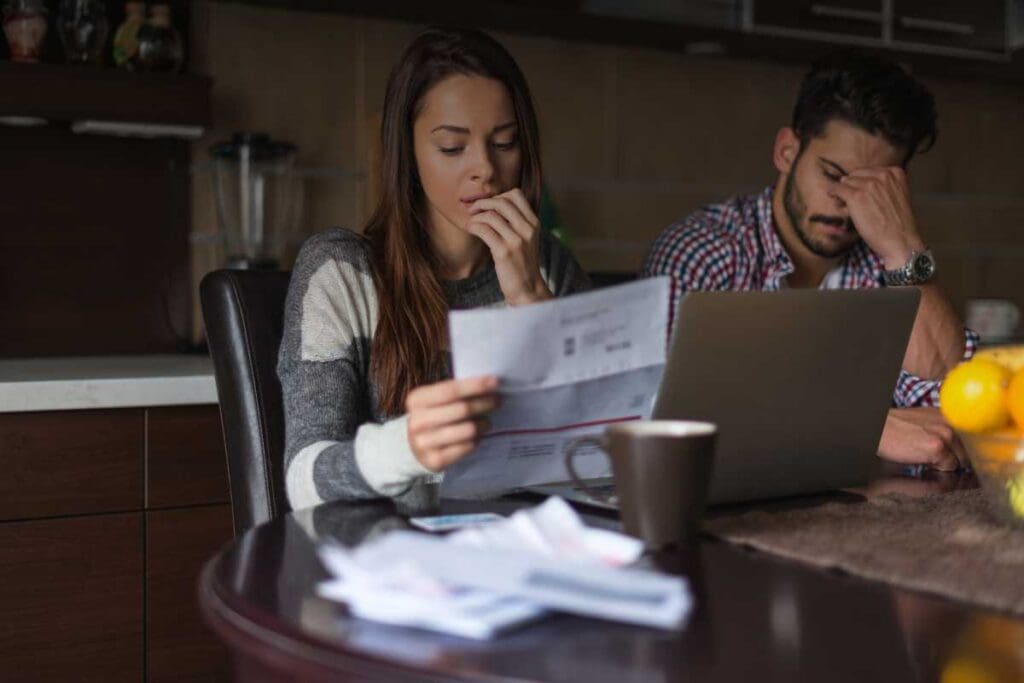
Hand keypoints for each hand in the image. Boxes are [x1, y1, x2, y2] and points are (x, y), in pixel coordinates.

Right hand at [406, 375, 499, 471]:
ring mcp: (424, 443)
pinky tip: (476, 437)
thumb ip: (455, 392)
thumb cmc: (433, 416)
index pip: (450, 390)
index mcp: (416, 400)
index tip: (495, 382)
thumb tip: (489, 384)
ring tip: (487, 422)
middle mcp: (417, 421)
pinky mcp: (435, 460)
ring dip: (483, 424)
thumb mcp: (435, 400)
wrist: (413, 447)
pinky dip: (475, 441)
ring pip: (467, 430)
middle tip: (497, 401)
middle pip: (462, 409)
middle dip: (484, 403)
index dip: (475, 386)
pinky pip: (466, 447)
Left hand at [466, 188, 552, 305]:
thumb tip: (494, 205)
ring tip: (471, 223)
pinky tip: (470, 230)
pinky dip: (473, 226)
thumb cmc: (522, 263)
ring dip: (476, 216)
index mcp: (534, 223)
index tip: (488, 205)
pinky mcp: (504, 252)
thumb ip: (517, 222)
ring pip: (491, 215)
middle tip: (473, 210)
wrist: (528, 289)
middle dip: (483, 203)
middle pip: (502, 202)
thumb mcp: (527, 239)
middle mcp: (527, 229)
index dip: (498, 196)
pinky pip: (484, 230)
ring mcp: (516, 241)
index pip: (516, 194)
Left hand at [833, 167, 925, 268]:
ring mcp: (869, 184)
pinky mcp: (856, 196)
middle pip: (856, 175)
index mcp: (895, 172)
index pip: (869, 172)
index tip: (861, 195)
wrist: (900, 241)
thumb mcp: (896, 196)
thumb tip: (851, 180)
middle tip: (851, 202)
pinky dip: (833, 194)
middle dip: (851, 187)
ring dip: (843, 194)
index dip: (861, 183)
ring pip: (846, 182)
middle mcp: (883, 175)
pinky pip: (837, 189)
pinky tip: (835, 201)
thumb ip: (882, 186)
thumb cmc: (897, 224)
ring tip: (846, 206)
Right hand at [877, 407, 967, 471]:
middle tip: (937, 459)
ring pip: (962, 462)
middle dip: (958, 460)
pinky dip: (938, 470)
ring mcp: (946, 435)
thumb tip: (964, 450)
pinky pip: (949, 468)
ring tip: (927, 459)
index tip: (967, 459)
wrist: (878, 429)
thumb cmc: (896, 428)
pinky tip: (923, 461)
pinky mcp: (937, 448)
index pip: (975, 438)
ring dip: (948, 465)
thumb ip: (945, 430)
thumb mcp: (926, 421)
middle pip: (970, 452)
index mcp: (951, 415)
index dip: (971, 451)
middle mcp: (952, 422)